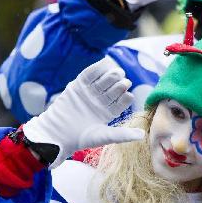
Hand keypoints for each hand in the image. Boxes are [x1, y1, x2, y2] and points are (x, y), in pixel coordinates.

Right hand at [22, 58, 144, 167]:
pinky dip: (97, 68)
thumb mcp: (104, 136)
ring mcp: (89, 92)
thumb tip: (143, 135)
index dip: (125, 98)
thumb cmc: (81, 138)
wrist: (58, 133)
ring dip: (111, 76)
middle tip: (124, 82)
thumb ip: (123, 134)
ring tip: (117, 73)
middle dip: (119, 84)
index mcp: (108, 112)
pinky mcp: (78, 86)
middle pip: (113, 89)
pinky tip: (105, 64)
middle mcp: (100, 101)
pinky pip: (89, 74)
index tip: (129, 96)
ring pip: (103, 81)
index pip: (120, 102)